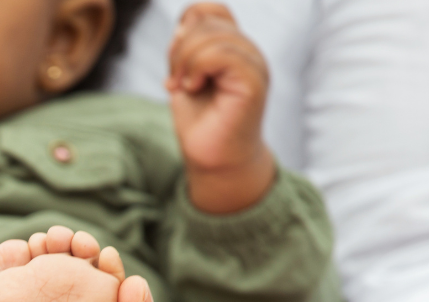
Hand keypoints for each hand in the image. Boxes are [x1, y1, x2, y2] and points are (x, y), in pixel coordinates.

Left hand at [166, 3, 274, 212]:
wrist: (213, 159)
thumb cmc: (200, 122)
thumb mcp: (183, 77)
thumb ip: (184, 50)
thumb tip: (181, 27)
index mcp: (232, 47)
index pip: (208, 10)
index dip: (184, 29)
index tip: (175, 63)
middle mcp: (247, 51)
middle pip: (205, 21)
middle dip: (179, 49)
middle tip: (175, 81)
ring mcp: (253, 64)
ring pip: (211, 35)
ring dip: (185, 61)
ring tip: (184, 87)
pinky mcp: (253, 81)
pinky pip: (221, 54)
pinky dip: (197, 68)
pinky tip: (193, 88)